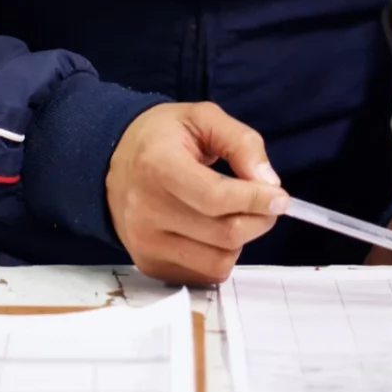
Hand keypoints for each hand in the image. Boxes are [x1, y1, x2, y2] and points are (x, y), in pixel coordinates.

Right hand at [104, 101, 283, 284]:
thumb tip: (269, 183)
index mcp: (158, 166)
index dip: (255, 200)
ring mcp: (145, 243)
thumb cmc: (162, 137)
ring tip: (234, 214)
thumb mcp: (203, 117)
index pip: (216, 198)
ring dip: (241, 240)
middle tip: (266, 203)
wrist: (111, 160)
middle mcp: (146, 210)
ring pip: (218, 261)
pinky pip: (203, 274)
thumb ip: (242, 142)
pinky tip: (212, 231)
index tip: (279, 196)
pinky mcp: (149, 264)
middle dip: (258, 219)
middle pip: (224, 233)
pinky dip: (220, 255)